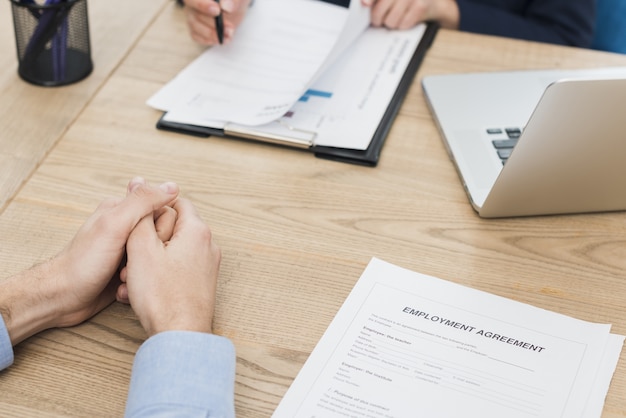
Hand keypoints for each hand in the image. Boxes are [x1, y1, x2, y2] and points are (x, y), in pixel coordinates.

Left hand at [0, 177, 178, 344]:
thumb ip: (142, 202)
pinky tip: (126, 285)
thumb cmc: (83, 263)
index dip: (162, 229)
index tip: (149, 242)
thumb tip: (171, 186)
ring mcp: (127, 248)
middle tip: (135, 260)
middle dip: (154, 251)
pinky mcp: (127, 268)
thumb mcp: (115, 225)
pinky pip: (147, 271)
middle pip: (163, 234)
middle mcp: (127, 227)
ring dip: (147, 268)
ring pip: (157, 254)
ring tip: (126, 275)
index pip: (163, 211)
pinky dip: (140, 280)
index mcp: (123, 210)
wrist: (62, 298)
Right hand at [122, 197, 220, 336]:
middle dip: (145, 241)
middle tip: (129, 259)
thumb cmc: (162, 295)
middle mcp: (208, 245)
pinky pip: (175, 270)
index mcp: (197, 230)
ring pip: (170, 252)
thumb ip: (141, 216)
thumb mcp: (141, 248)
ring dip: (146, 262)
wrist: (179, 336)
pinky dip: (156, 276)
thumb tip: (142, 187)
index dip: (150, 210)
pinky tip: (137, 293)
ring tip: (129, 280)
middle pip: (171, 228)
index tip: (134, 225)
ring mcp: (207, 266)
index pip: (174, 202)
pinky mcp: (201, 284)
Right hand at [183, 0, 251, 44]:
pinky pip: (196, 36)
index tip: (217, 11)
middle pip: (195, 14)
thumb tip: (226, 8)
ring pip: (195, 26)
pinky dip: (209, 40)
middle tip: (230, 29)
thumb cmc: (234, 1)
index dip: (202, 5)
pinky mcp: (195, 28)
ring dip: (212, 34)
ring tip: (229, 35)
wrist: (235, 8)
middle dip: (213, 23)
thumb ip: (233, 1)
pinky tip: (221, 40)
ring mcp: (193, 15)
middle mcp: (192, 3)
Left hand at [362, 0, 459, 29]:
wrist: (433, 2)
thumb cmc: (407, 0)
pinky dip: (402, 25)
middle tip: (378, 20)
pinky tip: (405, 18)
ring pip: (390, 20)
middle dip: (377, 19)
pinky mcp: (420, 6)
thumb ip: (377, 0)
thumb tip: (364, 3)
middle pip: (380, 9)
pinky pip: (403, 24)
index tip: (365, 4)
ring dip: (391, 23)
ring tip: (394, 18)